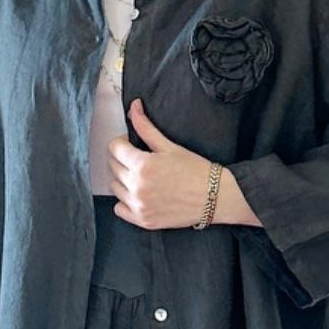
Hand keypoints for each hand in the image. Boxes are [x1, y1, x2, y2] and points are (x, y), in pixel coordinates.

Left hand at [107, 98, 238, 228]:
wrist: (215, 197)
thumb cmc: (196, 170)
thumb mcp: (170, 146)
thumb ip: (147, 128)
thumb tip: (134, 107)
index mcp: (143, 165)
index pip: (114, 148)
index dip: (122, 142)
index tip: (131, 144)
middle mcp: (137, 187)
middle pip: (113, 167)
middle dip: (124, 159)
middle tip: (140, 160)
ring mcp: (139, 205)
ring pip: (115, 187)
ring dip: (123, 180)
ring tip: (141, 177)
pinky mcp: (143, 220)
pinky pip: (119, 209)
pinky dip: (125, 201)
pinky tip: (139, 195)